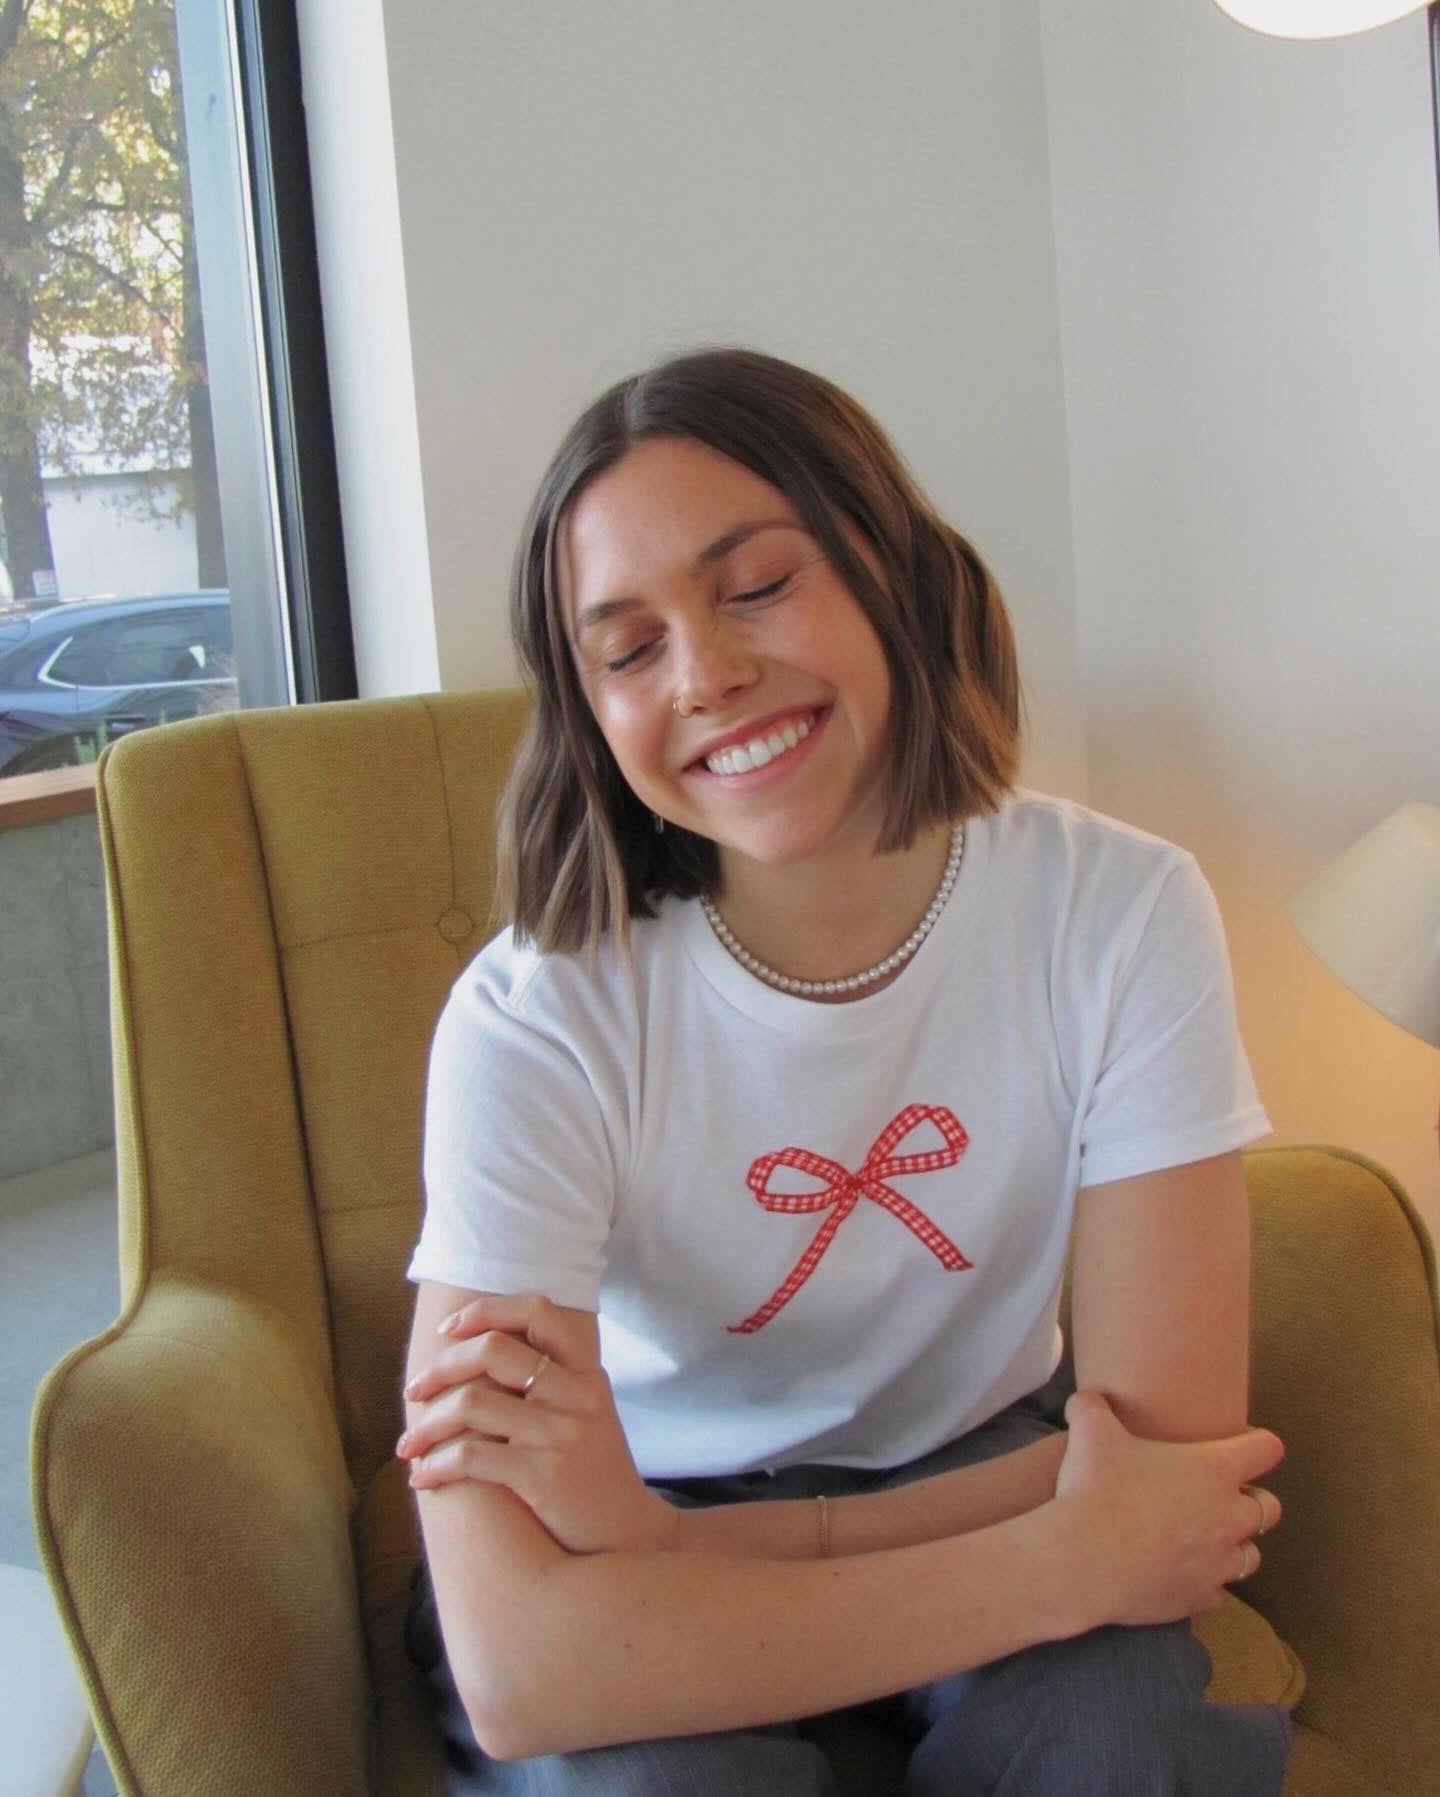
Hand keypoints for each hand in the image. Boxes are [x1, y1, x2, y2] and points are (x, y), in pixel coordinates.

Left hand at [398, 1292, 679, 1555]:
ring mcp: (562, 1433)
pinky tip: (423, 1478)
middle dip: (440, 1368)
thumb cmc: (592, 1472)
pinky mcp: (544, 1476)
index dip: (486, 1310)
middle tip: (414, 1391)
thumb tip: (478, 1353)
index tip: (450, 1328)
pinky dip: (436, 1466)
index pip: (537, 1310)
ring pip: (472, 1403)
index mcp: (586, 1371)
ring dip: (427, 1425)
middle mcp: (577, 1394)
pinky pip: (470, 1457)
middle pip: (492, 1350)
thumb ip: (550, 1380)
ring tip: (408, 1445)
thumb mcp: (586, 1413)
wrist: (625, 1537)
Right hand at [1052, 1389, 1284, 1631]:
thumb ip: (1093, 1406)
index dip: (1257, 1442)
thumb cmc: (1095, 1488)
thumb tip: (1086, 1398)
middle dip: (1252, 1499)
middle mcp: (1229, 1517)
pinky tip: (1179, 1572)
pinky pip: (1218, 1593)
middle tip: (1218, 1493)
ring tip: (1203, 1537)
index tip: (1240, 1440)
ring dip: (1233, 1544)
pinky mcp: (1199, 1598)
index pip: (1266, 1449)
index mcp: (1215, 1469)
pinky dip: (1204, 1582)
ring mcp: (1218, 1563)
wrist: (1082, 1559)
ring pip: (1250, 1556)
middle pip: (1269, 1508)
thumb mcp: (1089, 1430)